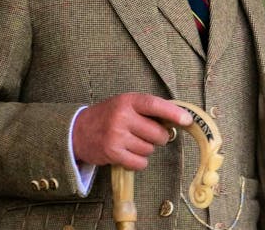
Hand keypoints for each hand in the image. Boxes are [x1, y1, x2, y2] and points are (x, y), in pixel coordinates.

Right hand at [72, 93, 192, 169]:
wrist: (77, 131)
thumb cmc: (108, 116)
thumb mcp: (125, 105)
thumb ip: (147, 110)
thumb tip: (178, 119)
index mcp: (127, 101)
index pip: (154, 105)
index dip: (173, 113)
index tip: (187, 121)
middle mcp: (122, 117)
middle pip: (157, 133)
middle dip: (158, 137)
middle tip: (146, 134)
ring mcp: (116, 136)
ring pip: (149, 149)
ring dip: (145, 149)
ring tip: (131, 142)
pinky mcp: (112, 153)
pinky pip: (139, 162)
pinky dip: (138, 162)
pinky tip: (128, 154)